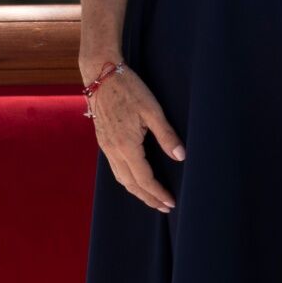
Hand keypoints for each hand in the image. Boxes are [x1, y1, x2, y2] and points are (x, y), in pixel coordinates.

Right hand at [89, 66, 185, 213]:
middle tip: (164, 207)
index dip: (158, 193)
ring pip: (121, 178)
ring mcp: (106, 147)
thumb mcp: (152, 109)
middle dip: (148, 198)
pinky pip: (115, 169)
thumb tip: (181, 157)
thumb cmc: (129, 89)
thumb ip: (166, 134)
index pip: (144, 179)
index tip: (171, 202)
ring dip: (137, 191)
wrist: (100, 75)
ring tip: (152, 197)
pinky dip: (127, 179)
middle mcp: (113, 151)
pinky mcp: (103, 141)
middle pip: (131, 184)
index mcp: (126, 146)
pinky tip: (135, 177)